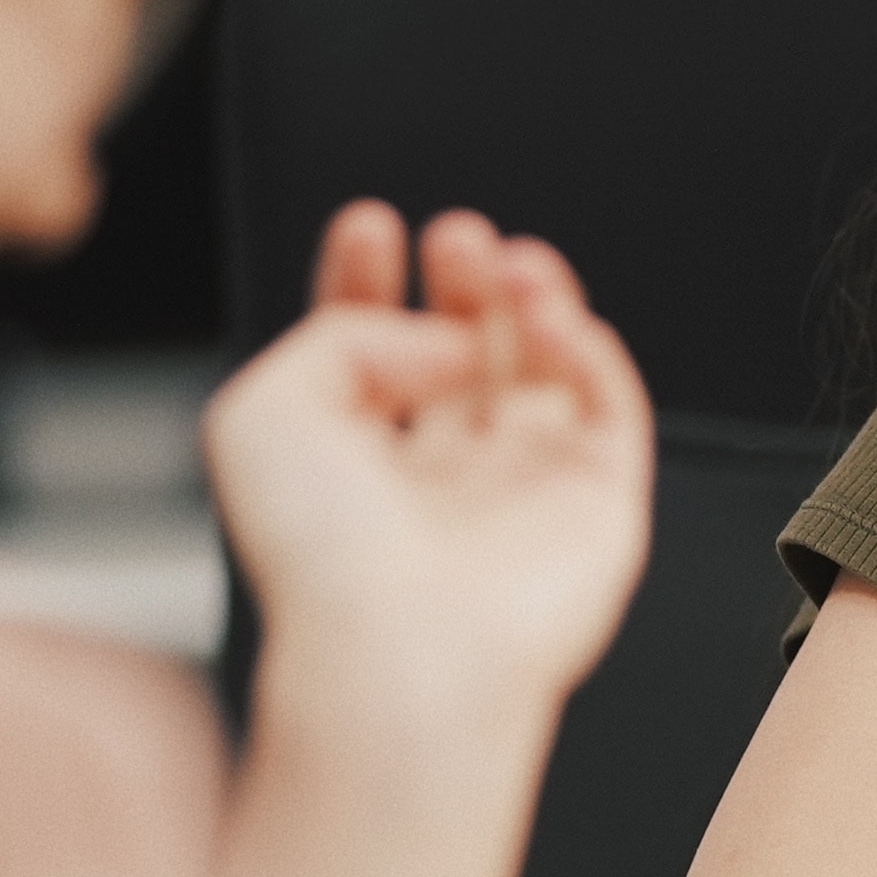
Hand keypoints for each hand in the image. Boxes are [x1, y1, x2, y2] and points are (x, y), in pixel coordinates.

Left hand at [206, 202, 654, 734]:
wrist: (399, 649)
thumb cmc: (322, 554)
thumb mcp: (266, 407)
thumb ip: (344, 328)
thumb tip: (449, 335)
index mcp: (356, 472)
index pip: (373, 361)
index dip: (374, 286)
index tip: (370, 227)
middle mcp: (442, 485)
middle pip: (465, 357)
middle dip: (460, 284)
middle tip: (454, 236)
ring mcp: (525, 499)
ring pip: (545, 373)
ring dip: (531, 299)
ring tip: (508, 259)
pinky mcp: (600, 511)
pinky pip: (610, 406)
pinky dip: (587, 343)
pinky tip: (547, 311)